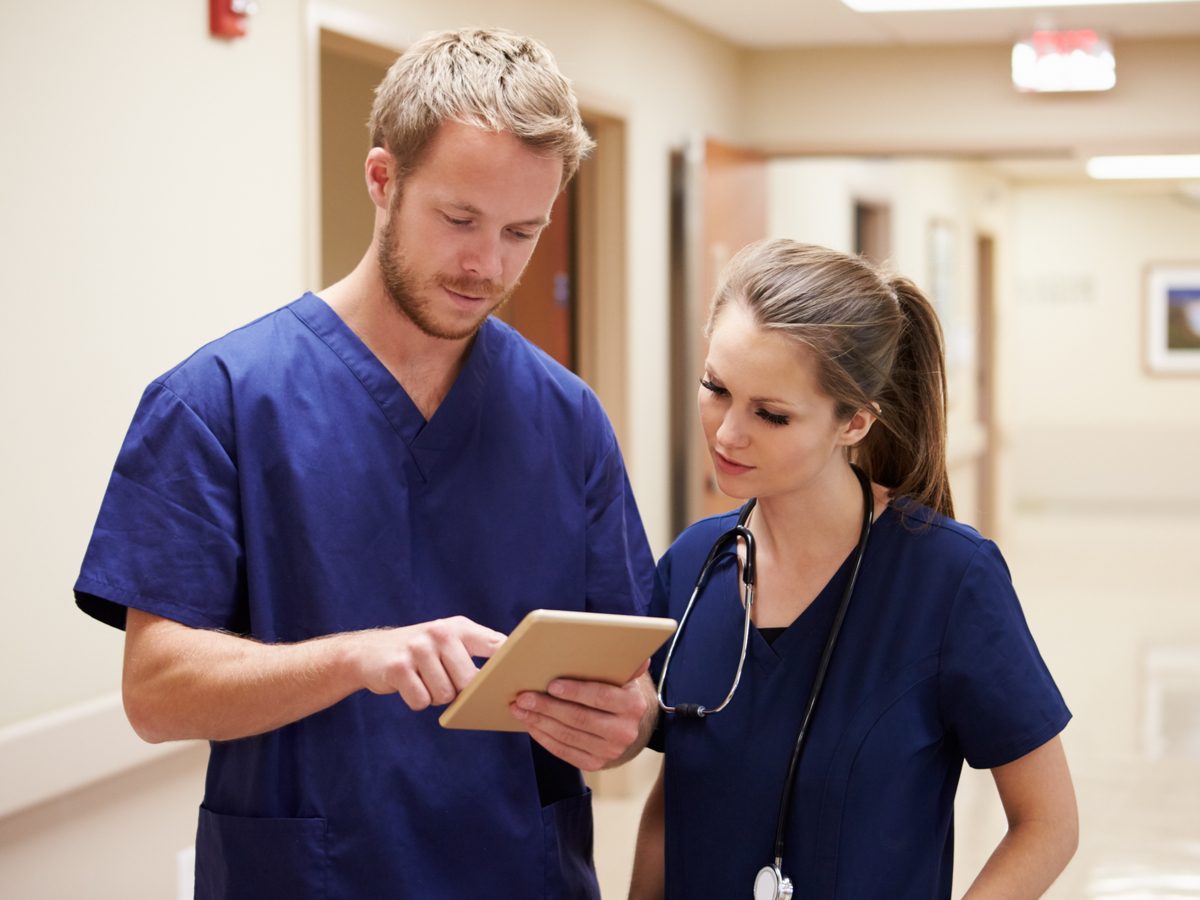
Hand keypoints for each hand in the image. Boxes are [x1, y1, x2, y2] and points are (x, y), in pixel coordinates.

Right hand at [352, 616, 505, 710]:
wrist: (367, 652)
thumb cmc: (419, 653)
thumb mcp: (447, 641)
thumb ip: (477, 652)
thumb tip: (507, 679)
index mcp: (460, 627)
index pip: (496, 645)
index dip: (510, 664)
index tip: (523, 677)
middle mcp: (440, 633)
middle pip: (468, 681)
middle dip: (458, 691)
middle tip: (442, 680)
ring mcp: (418, 649)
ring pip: (444, 695)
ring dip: (434, 696)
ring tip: (423, 679)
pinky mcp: (398, 667)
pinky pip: (421, 701)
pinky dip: (416, 701)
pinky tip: (408, 685)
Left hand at [510, 661, 653, 769]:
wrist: (630, 726)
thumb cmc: (618, 692)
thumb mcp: (624, 676)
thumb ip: (624, 664)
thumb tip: (634, 649)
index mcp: (633, 704)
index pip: (600, 696)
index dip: (575, 691)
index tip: (551, 685)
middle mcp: (624, 731)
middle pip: (579, 718)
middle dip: (547, 707)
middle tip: (523, 697)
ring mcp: (610, 751)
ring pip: (568, 736)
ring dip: (539, 722)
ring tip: (520, 710)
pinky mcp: (595, 764)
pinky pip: (565, 752)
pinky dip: (544, 738)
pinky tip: (531, 725)